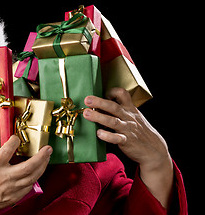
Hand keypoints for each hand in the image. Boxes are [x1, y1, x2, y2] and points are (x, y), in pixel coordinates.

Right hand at [0, 128, 51, 214]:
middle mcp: (4, 178)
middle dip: (41, 156)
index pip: (8, 150)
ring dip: (42, 166)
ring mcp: (11, 188)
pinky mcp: (15, 196)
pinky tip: (38, 171)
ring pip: (32, 177)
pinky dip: (36, 177)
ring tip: (47, 158)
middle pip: (28, 166)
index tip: (16, 138)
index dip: (15, 141)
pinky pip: (29, 186)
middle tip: (47, 148)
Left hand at [83, 87, 173, 207]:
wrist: (155, 150)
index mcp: (130, 109)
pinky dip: (108, 136)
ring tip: (87, 113)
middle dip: (99, 102)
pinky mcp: (127, 142)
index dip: (112, 92)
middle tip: (87, 100)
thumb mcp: (133, 117)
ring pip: (113, 121)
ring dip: (98, 117)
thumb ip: (119, 111)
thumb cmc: (139, 132)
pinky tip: (99, 133)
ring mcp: (128, 129)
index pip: (123, 95)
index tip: (102, 92)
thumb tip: (99, 106)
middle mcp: (128, 117)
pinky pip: (117, 138)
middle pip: (113, 107)